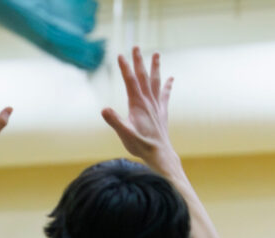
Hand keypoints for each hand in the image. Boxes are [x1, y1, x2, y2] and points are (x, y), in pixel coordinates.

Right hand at [101, 47, 176, 166]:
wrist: (159, 154)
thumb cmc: (140, 145)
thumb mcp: (124, 134)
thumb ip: (115, 121)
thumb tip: (104, 109)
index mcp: (138, 104)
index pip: (130, 81)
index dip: (125, 68)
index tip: (119, 55)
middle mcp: (148, 102)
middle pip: (143, 77)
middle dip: (139, 61)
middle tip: (136, 46)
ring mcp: (156, 106)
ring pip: (155, 82)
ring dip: (155, 67)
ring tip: (156, 54)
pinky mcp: (161, 112)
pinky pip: (164, 95)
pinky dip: (167, 85)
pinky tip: (170, 78)